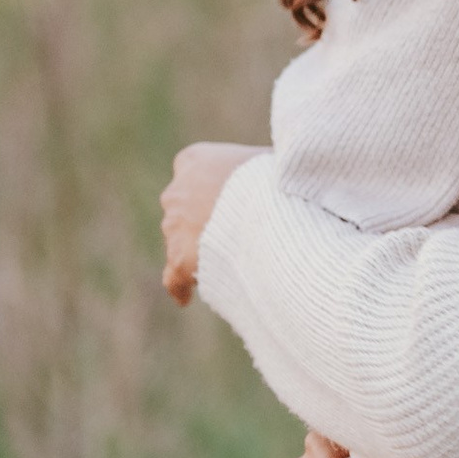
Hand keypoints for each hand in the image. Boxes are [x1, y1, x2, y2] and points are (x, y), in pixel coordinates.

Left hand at [160, 140, 263, 304]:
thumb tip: (284, 166)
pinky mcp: (179, 259)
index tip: (229, 201)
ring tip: (227, 264)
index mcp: (194, 160)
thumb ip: (260, 163)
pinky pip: (174, 277)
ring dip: (197, 252)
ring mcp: (174, 226)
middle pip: (184, 209)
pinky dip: (180, 287)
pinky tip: (185, 298)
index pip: (192, 172)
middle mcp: (176, 191)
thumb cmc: (276, 178)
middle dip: (202, 222)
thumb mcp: (267, 159)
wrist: (269, 210)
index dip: (210, 189)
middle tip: (235, 235)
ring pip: (178, 242)